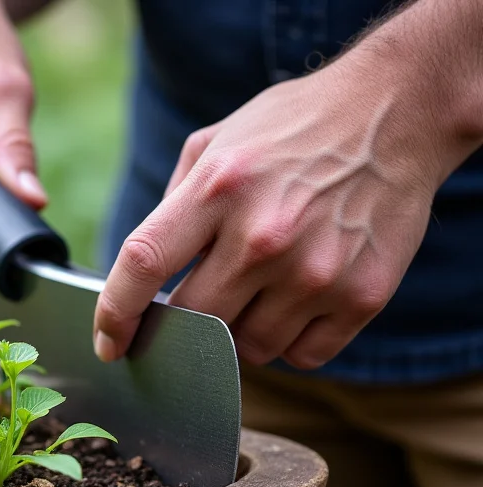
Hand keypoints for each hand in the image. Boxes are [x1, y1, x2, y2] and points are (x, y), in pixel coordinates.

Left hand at [93, 58, 461, 368]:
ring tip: (257, 291)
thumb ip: (173, 204)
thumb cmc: (291, 129)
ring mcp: (315, 271)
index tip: (109, 343)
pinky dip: (289, 342)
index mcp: (218, 188)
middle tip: (196, 304)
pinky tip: (294, 304)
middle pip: (194, 320)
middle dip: (183, 323)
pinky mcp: (361, 297)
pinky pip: (302, 356)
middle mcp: (263, 235)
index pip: (143, 264)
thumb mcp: (216, 142)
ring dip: (238, 334)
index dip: (115, 313)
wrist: (395, 113)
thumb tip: (142, 272)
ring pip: (247, 349)